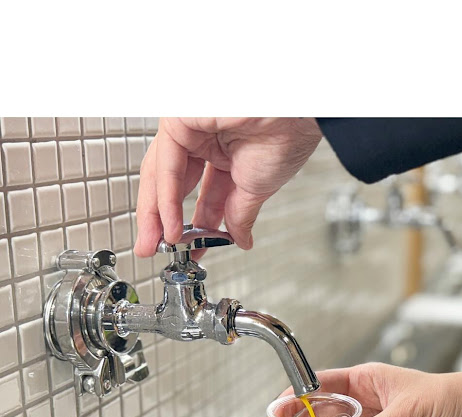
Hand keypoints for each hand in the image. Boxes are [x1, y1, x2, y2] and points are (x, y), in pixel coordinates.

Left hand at [134, 118, 321, 256]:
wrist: (296, 113)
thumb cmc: (287, 133)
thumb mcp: (257, 188)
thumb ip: (239, 215)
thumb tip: (239, 239)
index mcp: (226, 153)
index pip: (203, 195)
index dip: (196, 227)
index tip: (191, 250)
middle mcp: (204, 139)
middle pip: (173, 185)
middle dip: (164, 221)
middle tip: (158, 249)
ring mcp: (190, 128)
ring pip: (163, 176)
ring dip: (158, 215)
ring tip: (158, 244)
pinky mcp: (179, 120)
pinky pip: (167, 166)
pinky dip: (167, 200)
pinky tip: (171, 225)